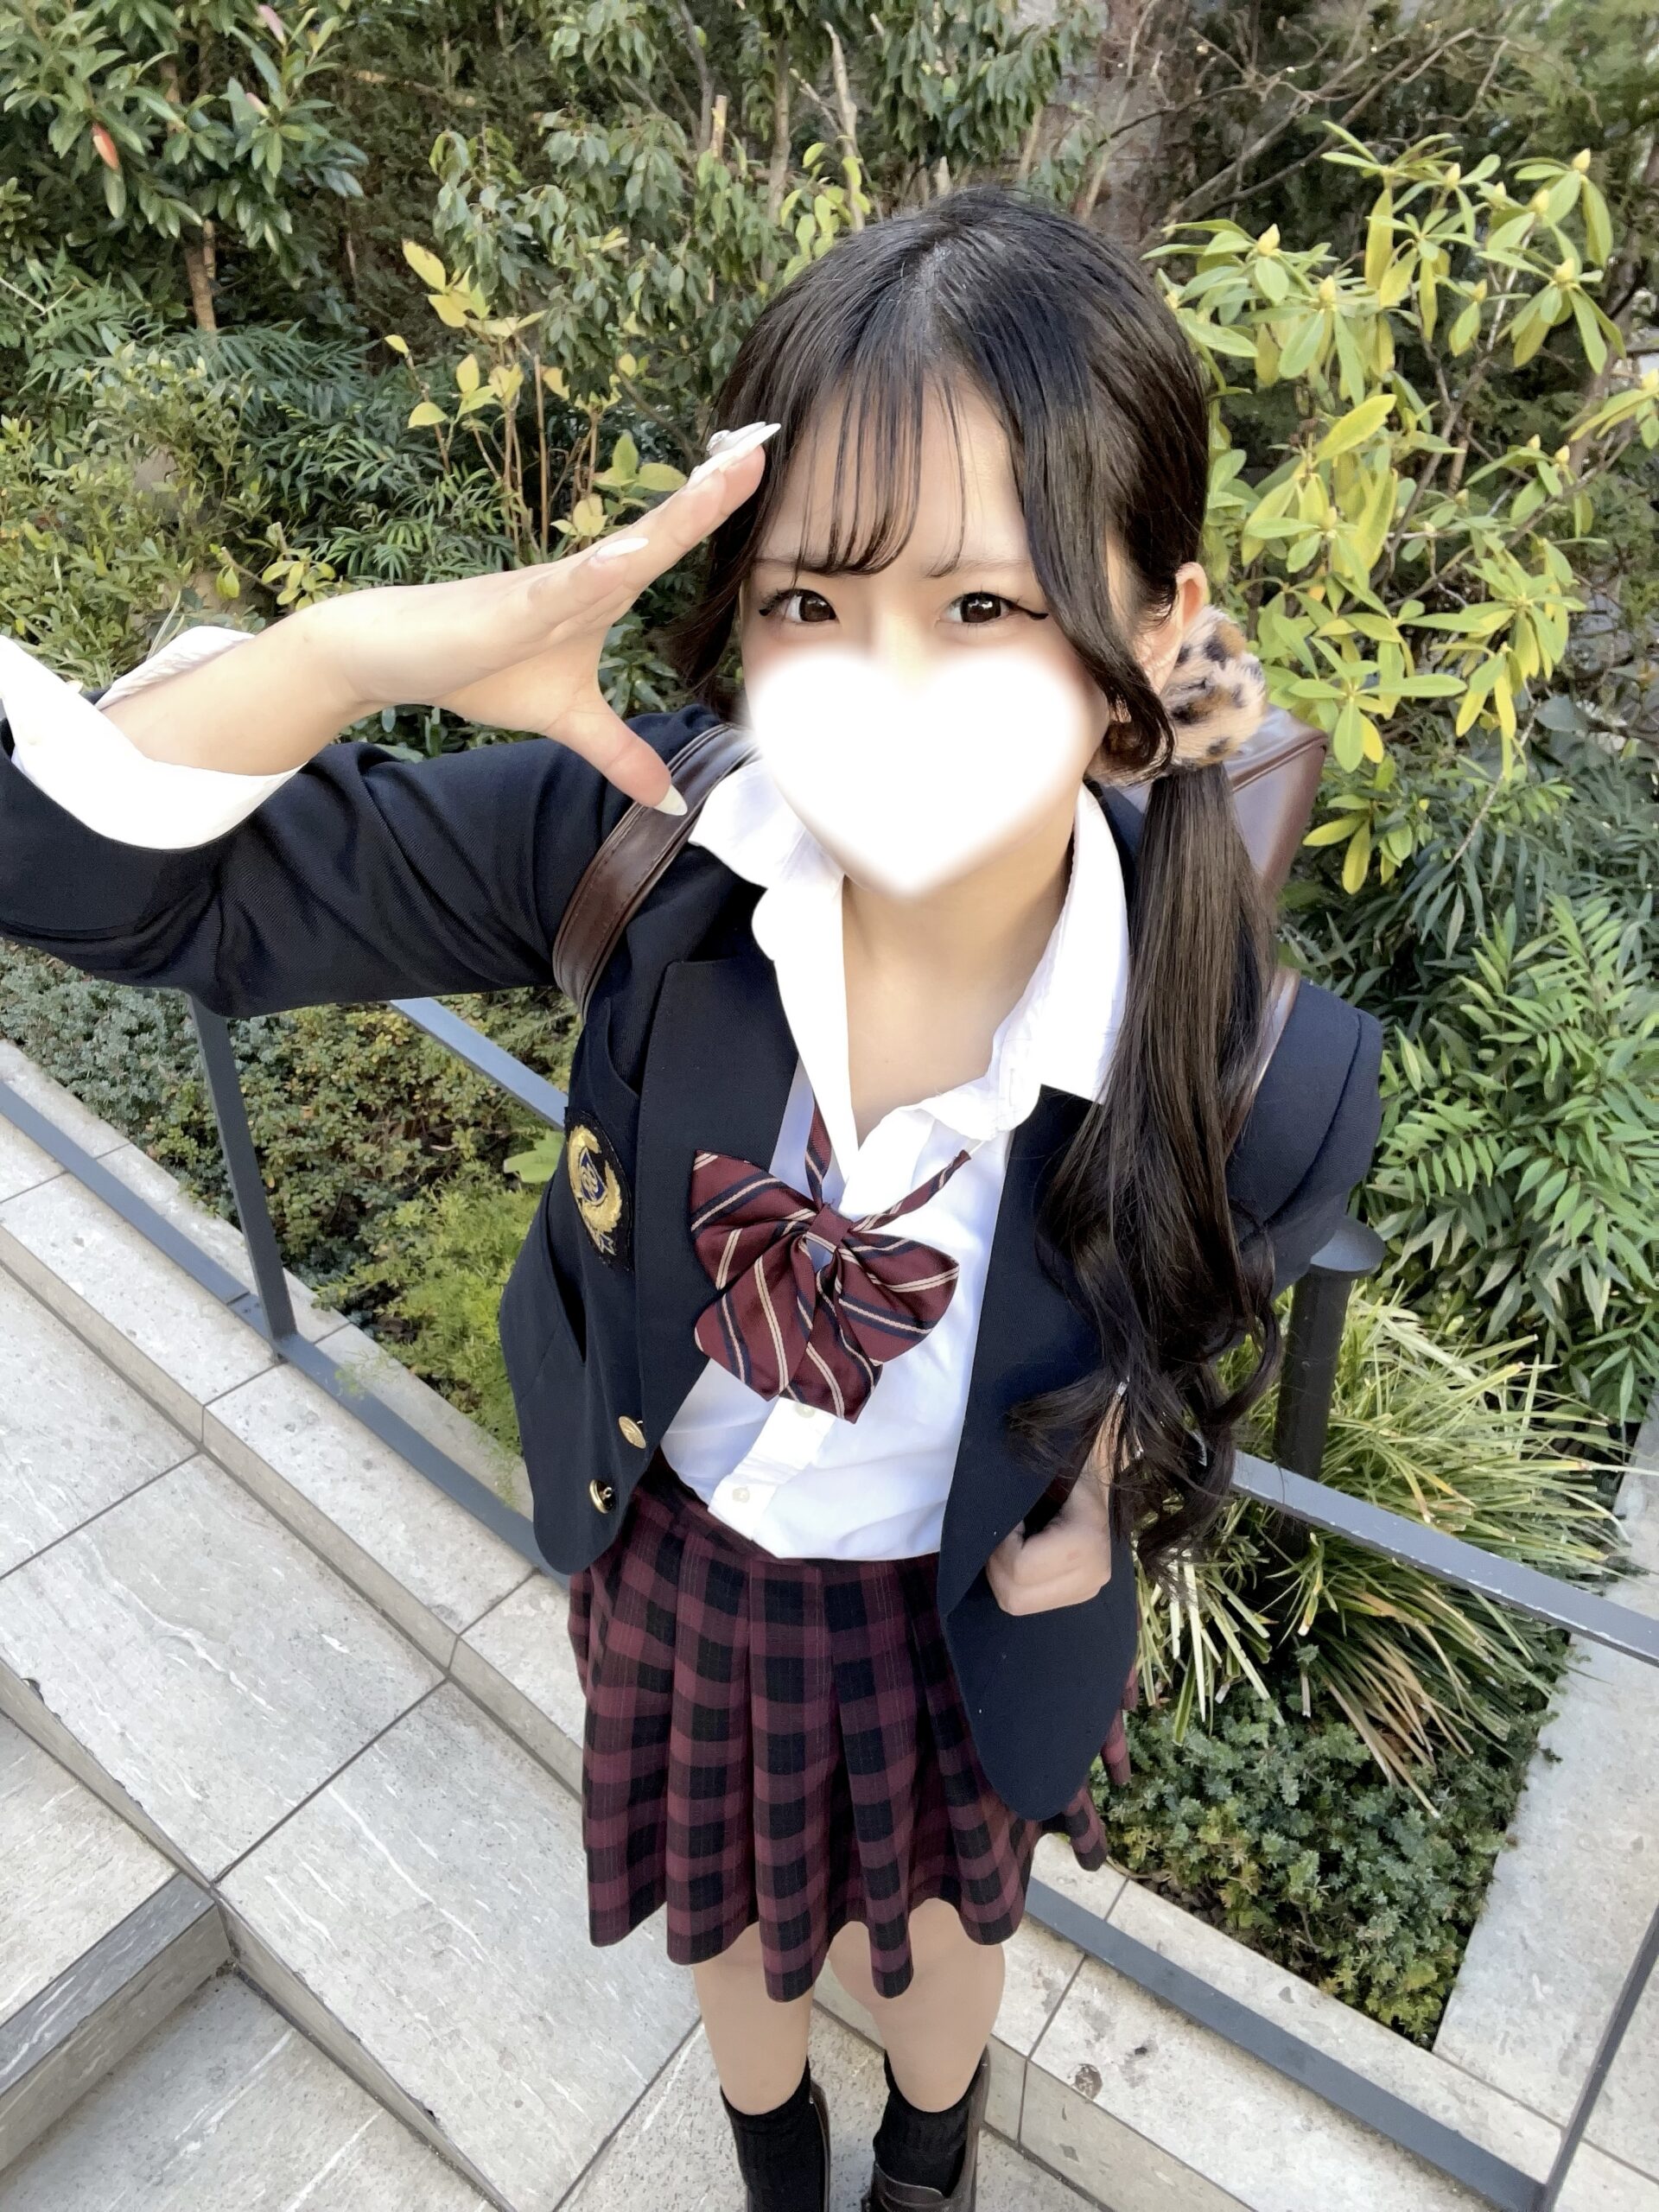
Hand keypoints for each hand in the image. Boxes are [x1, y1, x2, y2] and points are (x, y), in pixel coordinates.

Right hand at [305, 421, 778, 809]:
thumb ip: (619, 753)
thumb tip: (667, 800)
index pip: (669, 543)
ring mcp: (546, 590)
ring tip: (719, 484)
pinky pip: (557, 590)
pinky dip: (594, 575)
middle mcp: (583, 578)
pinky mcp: (509, 610)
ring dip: (669, 520)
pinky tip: (628, 559)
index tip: (761, 463)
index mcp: (603, 592)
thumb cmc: (480, 668)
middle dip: (711, 490)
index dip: (714, 508)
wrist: (396, 656)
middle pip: (659, 531)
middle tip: (760, 444)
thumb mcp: (567, 720)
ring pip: (618, 550)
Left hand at [985, 1397, 1123, 1615]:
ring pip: (1017, 1604)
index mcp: (1088, 1542)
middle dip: (996, 1562)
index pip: (1019, 1569)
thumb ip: (1025, 1472)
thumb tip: (999, 1474)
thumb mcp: (1049, 1458)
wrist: (1099, 1464)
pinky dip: (1015, 1578)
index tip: (1009, 1514)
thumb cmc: (1068, 1454)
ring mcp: (1089, 1588)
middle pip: (1013, 1596)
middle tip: (1006, 1528)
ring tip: (1016, 1537)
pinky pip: (1028, 1602)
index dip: (999, 1543)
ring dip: (1004, 1571)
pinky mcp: (1079, 1593)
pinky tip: (1025, 1550)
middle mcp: (1094, 1575)